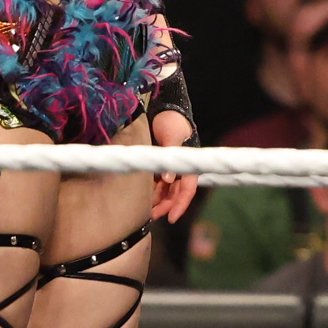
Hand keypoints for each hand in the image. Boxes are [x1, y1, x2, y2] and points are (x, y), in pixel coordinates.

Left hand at [146, 108, 199, 222]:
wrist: (159, 108)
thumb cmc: (171, 121)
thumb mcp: (173, 135)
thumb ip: (170, 155)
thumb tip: (168, 178)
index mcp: (187, 163)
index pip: (187, 190)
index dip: (180, 205)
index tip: (171, 218)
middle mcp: (178, 169)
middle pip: (174, 194)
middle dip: (166, 207)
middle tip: (152, 217)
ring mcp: (166, 168)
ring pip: (164, 191)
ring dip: (157, 202)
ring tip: (145, 212)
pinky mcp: (155, 165)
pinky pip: (153, 183)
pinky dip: (148, 192)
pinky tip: (139, 198)